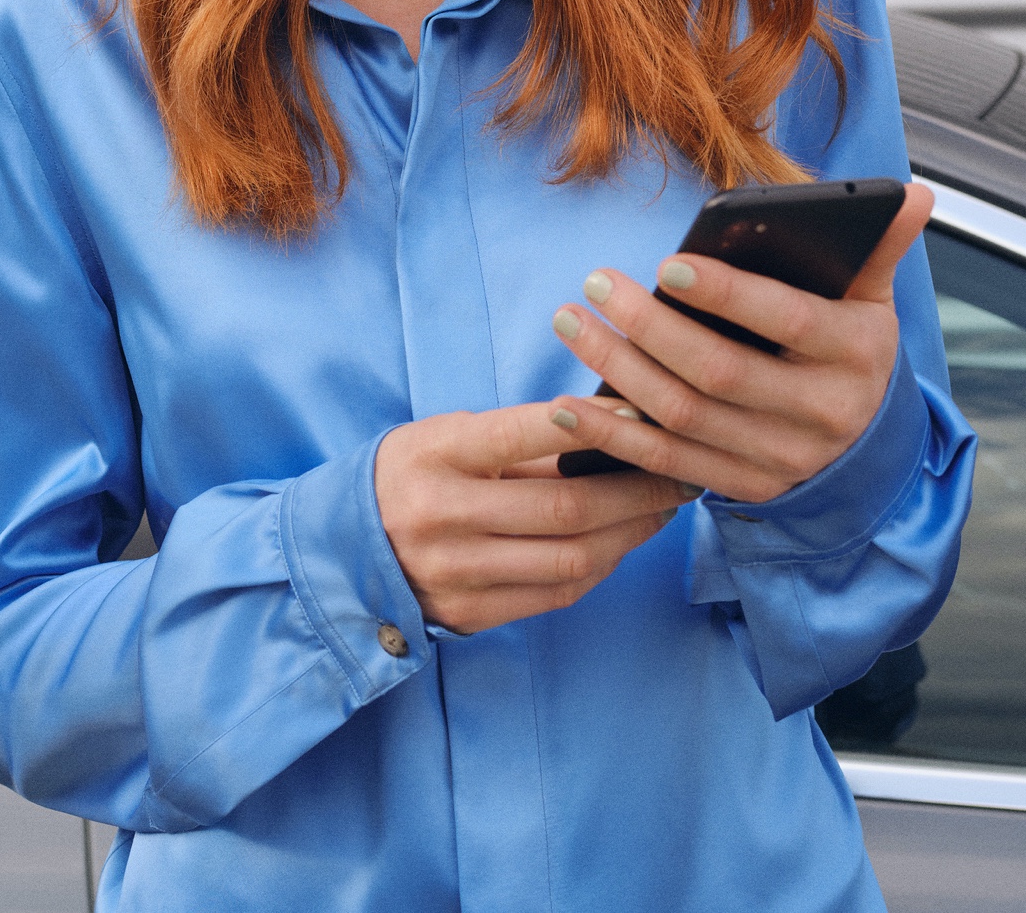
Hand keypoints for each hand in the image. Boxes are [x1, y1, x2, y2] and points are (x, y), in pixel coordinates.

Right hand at [374, 400, 697, 633]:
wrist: (346, 548)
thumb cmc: (414, 473)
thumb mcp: (448, 436)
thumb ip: (519, 439)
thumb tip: (614, 427)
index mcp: (435, 454)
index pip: (521, 432)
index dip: (590, 422)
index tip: (643, 411)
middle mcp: (441, 515)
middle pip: (565, 506)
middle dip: (638, 488)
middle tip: (680, 469)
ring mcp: (456, 572)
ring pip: (572, 557)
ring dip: (633, 532)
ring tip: (663, 506)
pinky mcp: (471, 614)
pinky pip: (557, 593)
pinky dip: (603, 565)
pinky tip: (624, 541)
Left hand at [546, 182, 933, 503]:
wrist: (866, 454)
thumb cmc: (852, 351)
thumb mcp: (873, 302)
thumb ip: (880, 247)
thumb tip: (915, 193)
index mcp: (854, 354)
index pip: (785, 320)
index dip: (726, 294)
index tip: (666, 263)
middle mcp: (818, 413)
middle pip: (719, 372)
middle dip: (649, 327)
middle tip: (596, 283)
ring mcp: (778, 458)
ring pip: (684, 417)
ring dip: (617, 371)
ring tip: (571, 322)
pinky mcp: (742, 487)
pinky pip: (668, 465)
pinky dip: (616, 438)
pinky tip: (572, 404)